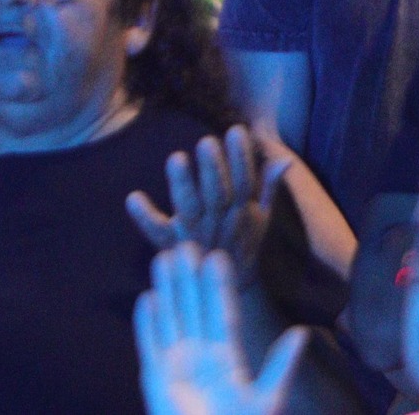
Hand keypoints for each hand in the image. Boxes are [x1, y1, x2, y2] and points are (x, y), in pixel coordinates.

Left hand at [129, 125, 289, 286]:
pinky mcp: (170, 245)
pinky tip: (133, 198)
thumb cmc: (241, 244)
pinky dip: (144, 216)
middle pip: (217, 195)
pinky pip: (156, 232)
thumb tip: (284, 159)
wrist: (228, 289)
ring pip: (189, 208)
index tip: (236, 130)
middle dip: (213, 169)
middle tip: (206, 142)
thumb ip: (268, 188)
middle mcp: (217, 223)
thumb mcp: (261, 219)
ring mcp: (193, 234)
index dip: (241, 158)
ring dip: (183, 184)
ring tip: (176, 157)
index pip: (244, 183)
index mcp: (239, 214)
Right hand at [136, 243, 306, 414]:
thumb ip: (280, 365)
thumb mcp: (267, 398)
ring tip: (165, 258)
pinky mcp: (155, 376)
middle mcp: (200, 355)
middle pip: (194, 308)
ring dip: (168, 289)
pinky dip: (148, 322)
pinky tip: (147, 298)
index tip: (218, 257)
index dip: (220, 286)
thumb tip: (302, 332)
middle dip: (190, 278)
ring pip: (171, 317)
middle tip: (188, 245)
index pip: (222, 314)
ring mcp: (176, 364)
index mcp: (227, 359)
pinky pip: (150, 342)